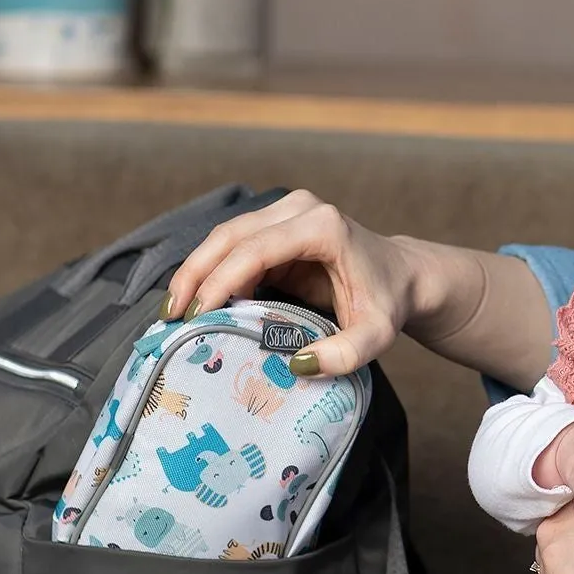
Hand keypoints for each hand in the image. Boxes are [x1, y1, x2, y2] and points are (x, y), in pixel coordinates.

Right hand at [163, 190, 427, 375]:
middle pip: (231, 235)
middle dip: (195, 274)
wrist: (403, 276)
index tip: (197, 316)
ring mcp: (286, 212)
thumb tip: (298, 364)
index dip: (221, 281)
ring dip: (196, 272)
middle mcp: (300, 209)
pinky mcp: (276, 225)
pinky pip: (234, 246)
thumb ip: (345, 353)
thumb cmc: (388, 302)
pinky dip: (211, 271)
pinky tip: (196, 302)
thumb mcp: (376, 334)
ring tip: (174, 311)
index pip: (257, 250)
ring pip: (225, 237)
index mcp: (323, 227)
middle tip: (170, 315)